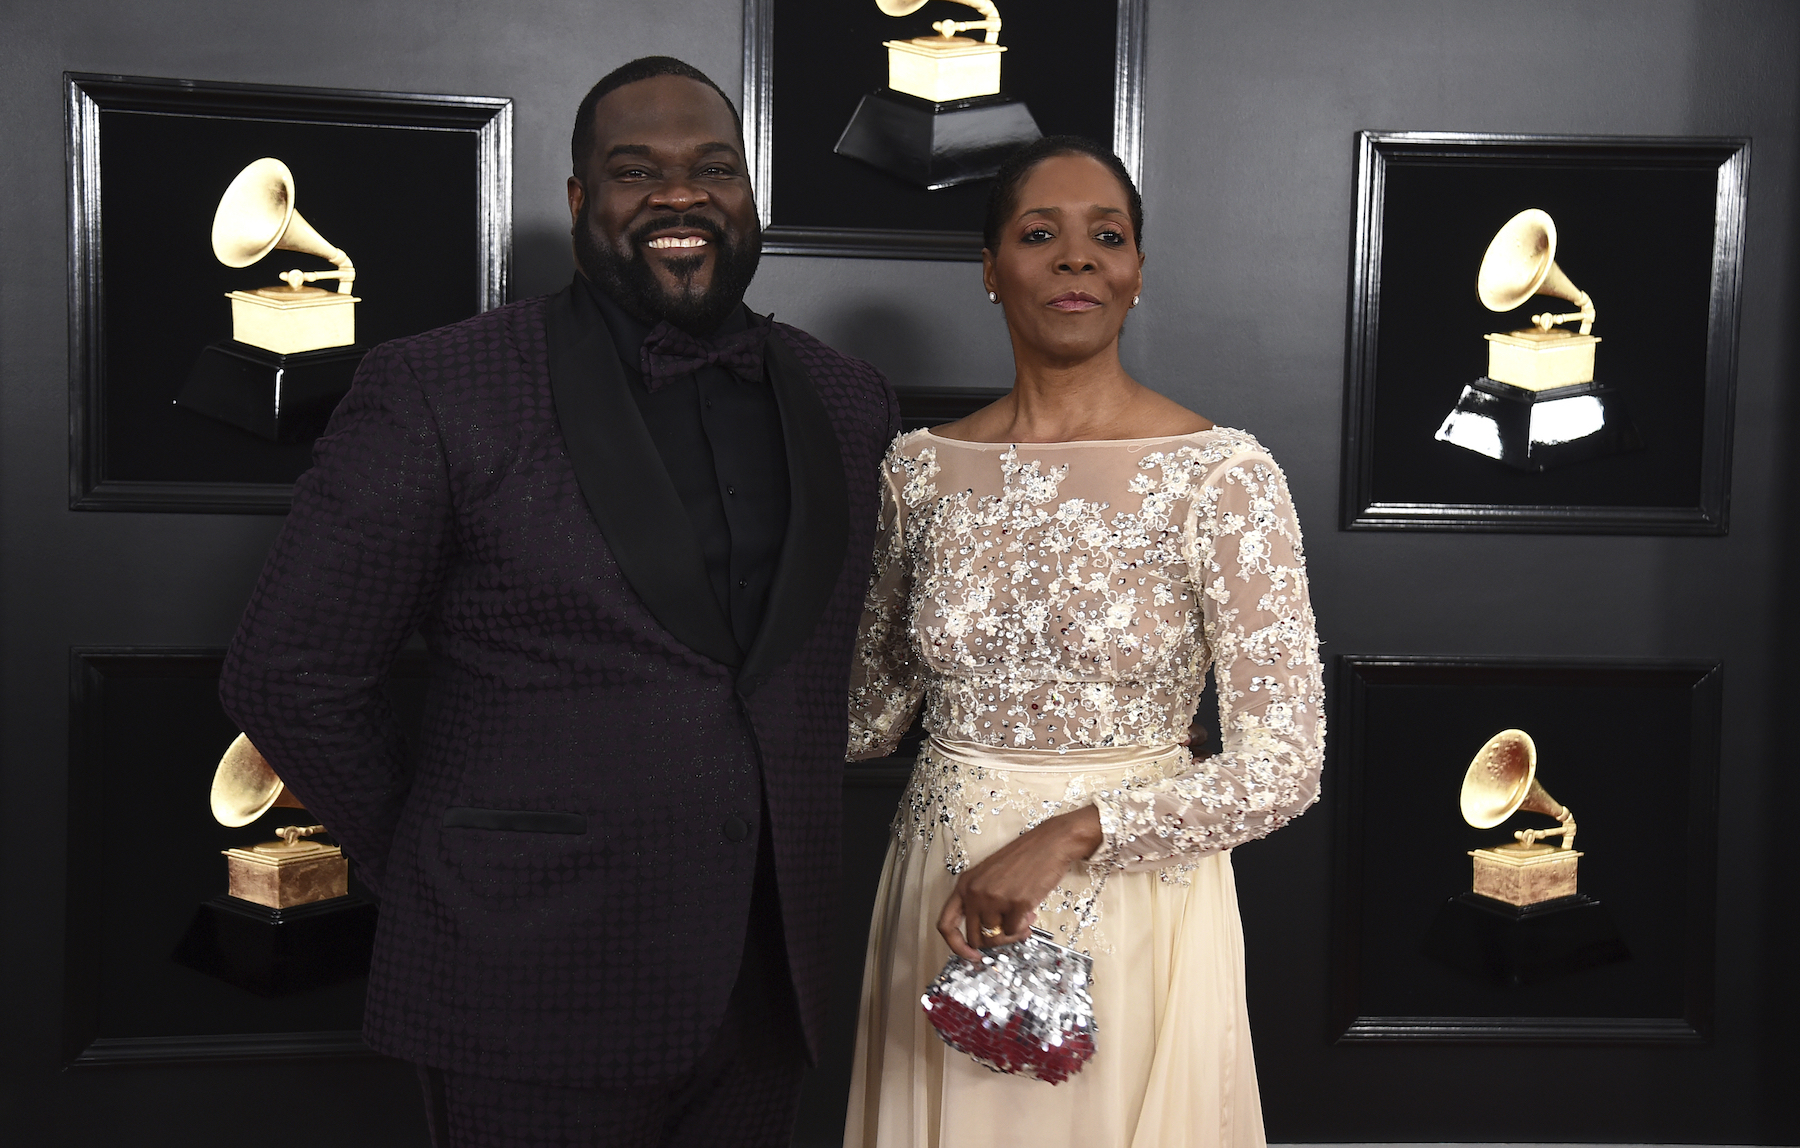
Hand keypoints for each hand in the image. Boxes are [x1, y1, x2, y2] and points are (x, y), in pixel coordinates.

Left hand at [936, 805, 1103, 961]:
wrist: (1049, 844)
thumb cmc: (1023, 860)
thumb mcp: (989, 877)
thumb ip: (981, 903)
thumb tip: (986, 937)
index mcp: (964, 885)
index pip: (945, 924)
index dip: (956, 946)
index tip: (971, 955)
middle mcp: (975, 892)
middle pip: (975, 937)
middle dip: (994, 941)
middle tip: (1010, 932)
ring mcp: (994, 898)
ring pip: (995, 938)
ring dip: (1011, 935)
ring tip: (1023, 920)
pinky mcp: (1016, 904)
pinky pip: (1014, 932)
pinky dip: (1023, 928)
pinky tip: (1030, 913)